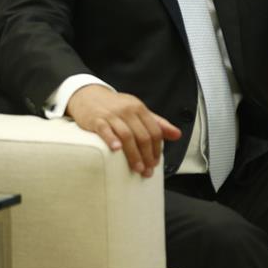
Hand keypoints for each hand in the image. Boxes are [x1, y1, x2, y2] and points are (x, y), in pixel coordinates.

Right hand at [66, 84, 181, 176]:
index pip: (154, 130)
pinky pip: (105, 130)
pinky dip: (111, 139)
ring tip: (137, 168)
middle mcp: (128, 111)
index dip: (157, 148)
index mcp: (140, 109)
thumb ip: (157, 123)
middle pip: (142, 135)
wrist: (89, 96)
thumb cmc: (116, 107)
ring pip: (127, 135)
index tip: (155, 163)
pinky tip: (116, 150)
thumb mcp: (138, 111)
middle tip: (148, 171)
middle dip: (147, 155)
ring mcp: (112, 115)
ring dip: (133, 154)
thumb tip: (177, 134)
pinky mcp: (96, 120)